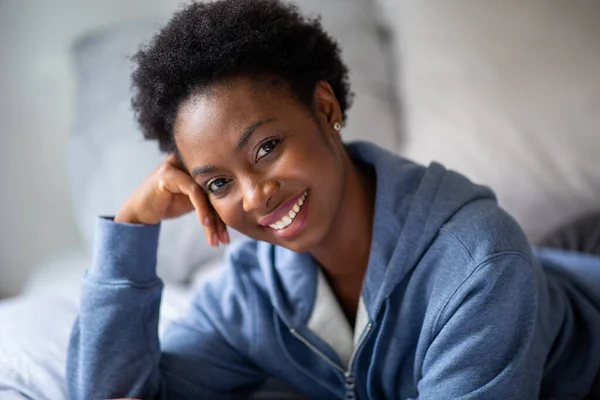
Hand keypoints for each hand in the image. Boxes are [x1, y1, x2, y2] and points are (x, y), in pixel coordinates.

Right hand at [114, 153, 228, 245]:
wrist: (138, 211)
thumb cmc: (166, 205)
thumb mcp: (193, 202)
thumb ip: (211, 200)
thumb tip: (237, 211)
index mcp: (200, 167)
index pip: (220, 190)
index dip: (224, 214)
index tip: (227, 237)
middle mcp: (190, 162)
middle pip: (214, 191)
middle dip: (220, 220)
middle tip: (224, 240)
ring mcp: (179, 165)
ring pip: (206, 192)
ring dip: (212, 219)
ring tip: (215, 239)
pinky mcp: (169, 173)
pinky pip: (193, 190)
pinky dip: (201, 208)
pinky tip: (204, 224)